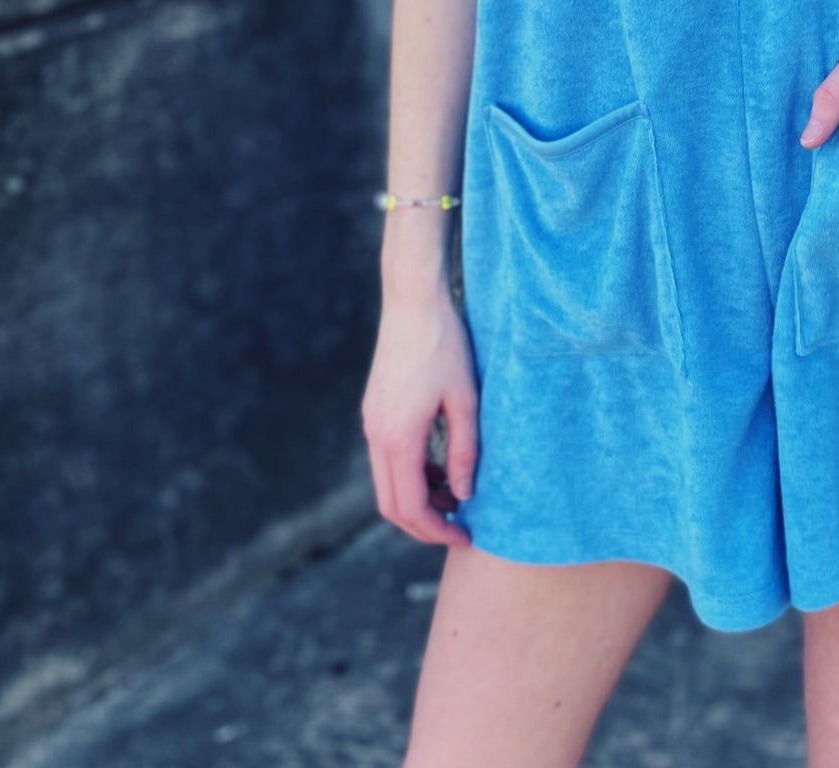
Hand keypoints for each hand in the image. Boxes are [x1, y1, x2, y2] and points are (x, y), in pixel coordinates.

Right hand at [361, 286, 478, 546]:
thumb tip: (464, 495)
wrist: (413, 302)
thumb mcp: (466, 399)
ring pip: (387, 485)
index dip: (438, 531)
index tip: (466, 537)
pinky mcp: (374, 413)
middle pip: (392, 505)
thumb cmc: (446, 345)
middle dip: (424, 525)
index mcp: (399, 436)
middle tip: (460, 528)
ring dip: (417, 500)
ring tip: (456, 498)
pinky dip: (410, 475)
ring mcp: (371, 424)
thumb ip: (465, 450)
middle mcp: (377, 435)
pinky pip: (387, 460)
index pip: (411, 507)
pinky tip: (440, 469)